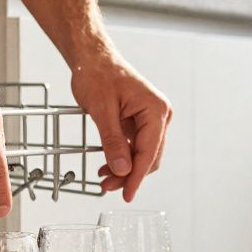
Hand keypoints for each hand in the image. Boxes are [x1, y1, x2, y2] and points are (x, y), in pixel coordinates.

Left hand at [69, 56, 171, 201]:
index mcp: (155, 110)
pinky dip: (123, 157)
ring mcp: (151, 118)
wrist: (93, 57)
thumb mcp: (102, 110)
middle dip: (130, 175)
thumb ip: (113, 142)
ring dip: (126, 169)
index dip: (136, 177)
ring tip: (105, 179)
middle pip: (149, 156)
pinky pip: (135, 146)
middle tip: (108, 187)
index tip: (126, 194)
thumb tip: (123, 169)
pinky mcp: (141, 120)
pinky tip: (109, 166)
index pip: (148, 152)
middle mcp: (159, 114)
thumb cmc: (97, 74)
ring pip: (142, 154)